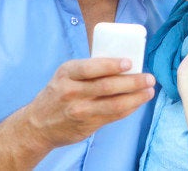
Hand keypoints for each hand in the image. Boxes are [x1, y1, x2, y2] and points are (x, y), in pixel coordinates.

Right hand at [23, 58, 155, 148]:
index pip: (91, 67)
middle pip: (108, 86)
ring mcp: (80, 110)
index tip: (129, 62)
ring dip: (136, 97)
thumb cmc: (58, 93)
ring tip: (149, 90)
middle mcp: (72, 92)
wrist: (38, 124)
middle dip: (133, 82)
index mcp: (67, 73)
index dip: (112, 65)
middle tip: (149, 77)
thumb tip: (124, 64)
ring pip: (114, 104)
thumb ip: (88, 70)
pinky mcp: (88, 125)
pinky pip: (114, 116)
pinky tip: (138, 102)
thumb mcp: (65, 75)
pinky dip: (129, 108)